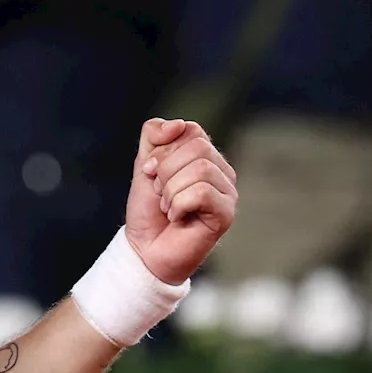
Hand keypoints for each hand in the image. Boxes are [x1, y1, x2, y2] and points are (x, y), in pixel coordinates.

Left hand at [124, 119, 238, 285]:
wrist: (145, 248)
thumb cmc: (148, 209)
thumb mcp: (144, 165)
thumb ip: (154, 136)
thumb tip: (178, 124)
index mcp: (204, 156)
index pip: (190, 130)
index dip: (163, 149)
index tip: (151, 171)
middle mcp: (221, 171)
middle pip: (196, 147)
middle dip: (166, 171)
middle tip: (160, 193)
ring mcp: (227, 192)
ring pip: (200, 169)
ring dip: (171, 190)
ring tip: (168, 208)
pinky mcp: (227, 213)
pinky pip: (202, 193)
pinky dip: (178, 205)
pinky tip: (177, 217)